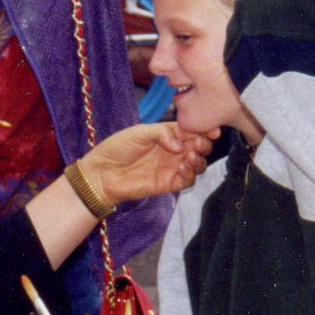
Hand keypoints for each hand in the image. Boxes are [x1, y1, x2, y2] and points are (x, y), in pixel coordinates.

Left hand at [79, 123, 218, 204]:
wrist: (102, 173)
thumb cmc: (117, 148)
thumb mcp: (139, 133)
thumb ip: (162, 133)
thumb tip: (180, 144)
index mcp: (168, 134)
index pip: (191, 130)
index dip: (204, 129)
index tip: (212, 130)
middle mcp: (174, 150)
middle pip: (199, 146)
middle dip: (204, 144)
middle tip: (199, 144)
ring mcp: (172, 167)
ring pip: (197, 164)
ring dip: (199, 160)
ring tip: (190, 156)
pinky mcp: (169, 184)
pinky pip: (188, 181)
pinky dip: (190, 175)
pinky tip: (183, 169)